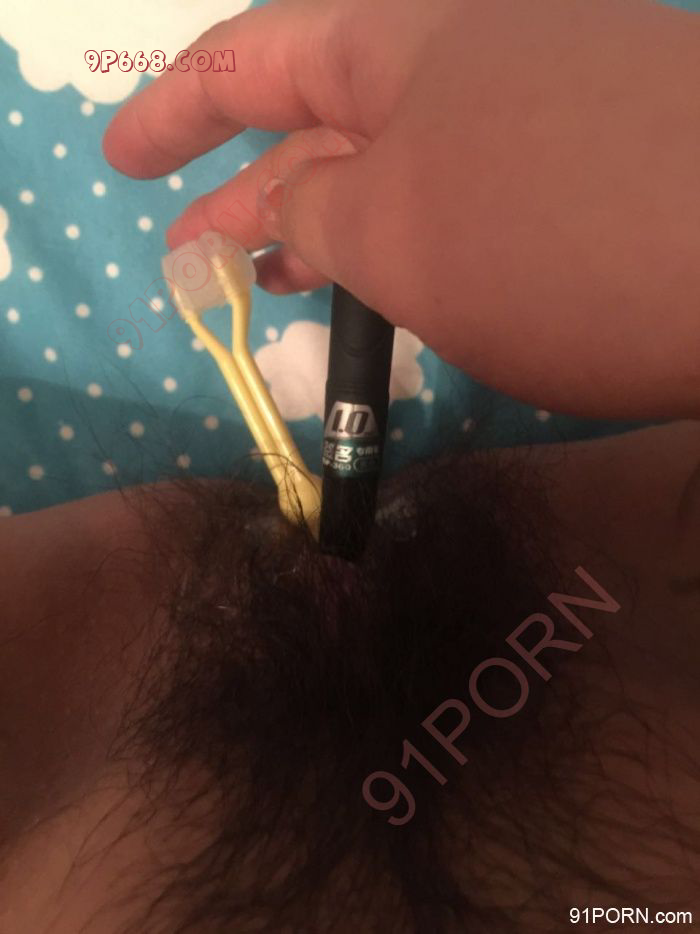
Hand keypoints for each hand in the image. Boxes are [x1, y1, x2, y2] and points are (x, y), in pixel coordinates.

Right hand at [104, 0, 699, 418]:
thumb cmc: (558, 242)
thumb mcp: (396, 231)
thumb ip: (313, 211)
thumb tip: (287, 202)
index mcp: (404, 44)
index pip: (254, 57)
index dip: (175, 112)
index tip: (119, 165)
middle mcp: (467, 65)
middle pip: (322, 119)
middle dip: (246, 190)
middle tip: (191, 257)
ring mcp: (532, 123)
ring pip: (394, 172)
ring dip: (323, 229)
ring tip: (268, 284)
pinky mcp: (583, 184)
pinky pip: (462, 207)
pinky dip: (406, 250)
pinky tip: (386, 292)